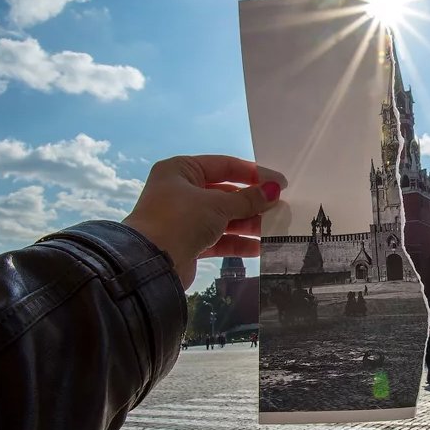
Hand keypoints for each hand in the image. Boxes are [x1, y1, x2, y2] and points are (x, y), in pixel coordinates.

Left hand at [122, 155, 286, 288]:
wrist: (149, 263)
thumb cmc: (180, 220)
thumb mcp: (217, 204)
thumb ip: (247, 199)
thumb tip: (273, 191)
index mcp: (181, 170)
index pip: (224, 166)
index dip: (254, 174)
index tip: (280, 183)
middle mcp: (181, 191)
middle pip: (225, 193)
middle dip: (252, 203)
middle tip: (280, 208)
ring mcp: (184, 219)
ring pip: (224, 218)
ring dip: (248, 224)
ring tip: (274, 229)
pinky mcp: (188, 243)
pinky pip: (218, 239)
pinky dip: (237, 243)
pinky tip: (259, 248)